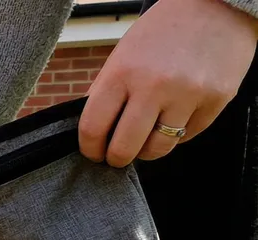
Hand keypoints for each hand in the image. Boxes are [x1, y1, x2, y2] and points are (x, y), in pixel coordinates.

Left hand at [79, 0, 257, 165]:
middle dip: (117, 158)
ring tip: (145, 139)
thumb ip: (107, 92)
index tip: (94, 152)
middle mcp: (154, 86)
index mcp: (122, 72)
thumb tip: (93, 132)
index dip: (90, 149)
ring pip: (158, 148)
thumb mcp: (123, 56)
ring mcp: (188, 95)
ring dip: (147, 151)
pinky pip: (187, 136)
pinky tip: (174, 117)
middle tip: (117, 156)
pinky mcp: (216, 101)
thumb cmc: (162, 32)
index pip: (93, 128)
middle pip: (125, 148)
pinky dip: (176, 134)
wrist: (216, 7)